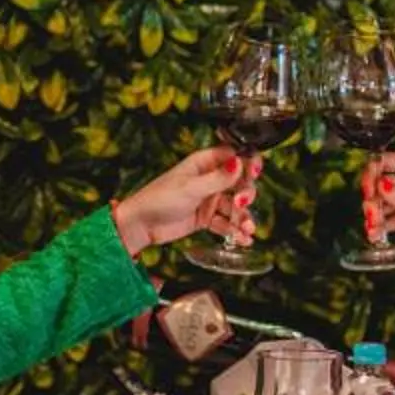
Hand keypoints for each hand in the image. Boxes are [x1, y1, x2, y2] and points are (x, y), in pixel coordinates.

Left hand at [112, 144, 259, 257]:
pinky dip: (235, 230)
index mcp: (204, 163)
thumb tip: (240, 163)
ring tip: (247, 229)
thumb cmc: (159, 199)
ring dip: (242, 217)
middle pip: (239, 182)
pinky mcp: (205, 218)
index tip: (254, 173)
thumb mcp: (190, 187)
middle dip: (245, 194)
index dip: (247, 162)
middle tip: (241, 204)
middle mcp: (209, 178)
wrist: (141, 225)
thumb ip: (218, 178)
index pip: (234, 156)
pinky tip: (243, 239)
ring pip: (234, 206)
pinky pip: (226, 222)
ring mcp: (208, 199)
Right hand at [359, 151, 394, 255]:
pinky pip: (386, 222)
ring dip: (373, 216)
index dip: (372, 173)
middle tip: (372, 212)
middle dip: (371, 198)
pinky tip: (375, 235)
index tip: (371, 189)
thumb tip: (381, 188)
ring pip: (379, 205)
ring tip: (373, 228)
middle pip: (377, 185)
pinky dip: (379, 228)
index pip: (384, 162)